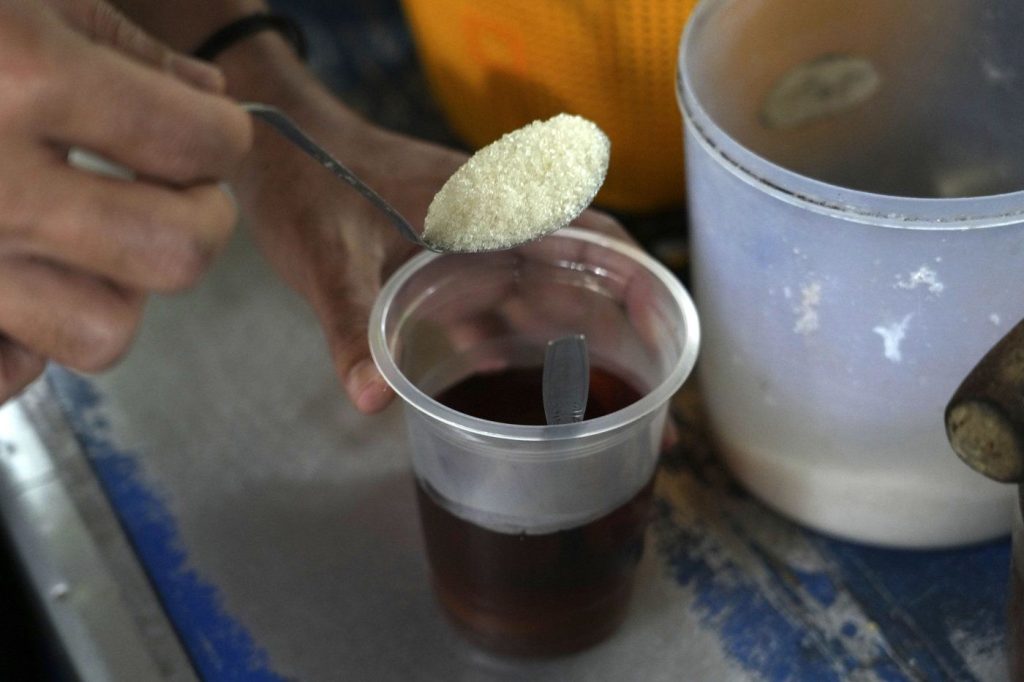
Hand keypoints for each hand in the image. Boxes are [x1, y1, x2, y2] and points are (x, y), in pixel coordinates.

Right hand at [0, 0, 251, 402]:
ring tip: (89, 237)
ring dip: (118, 286)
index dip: (223, 136)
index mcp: (12, 74)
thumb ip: (117, 38)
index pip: (197, 142)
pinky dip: (26, 338)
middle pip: (174, 255)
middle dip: (199, 220)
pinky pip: (9, 373)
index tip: (209, 130)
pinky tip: (10, 278)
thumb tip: (206, 93)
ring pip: (103, 333)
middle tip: (176, 189)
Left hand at [226, 77, 631, 413]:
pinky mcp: (442, 260)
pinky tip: (512, 378)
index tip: (666, 327)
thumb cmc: (307, 182)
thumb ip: (355, 323)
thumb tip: (372, 401)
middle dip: (614, 327)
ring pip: (538, 293)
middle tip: (644, 397)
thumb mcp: (329, 255)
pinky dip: (509, 338)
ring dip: (568, 338)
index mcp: (488, 206)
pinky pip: (492, 304)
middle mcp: (492, 222)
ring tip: (596, 402)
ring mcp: (469, 242)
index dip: (635, 277)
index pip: (588, 234)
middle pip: (577, 273)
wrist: (275, 147)